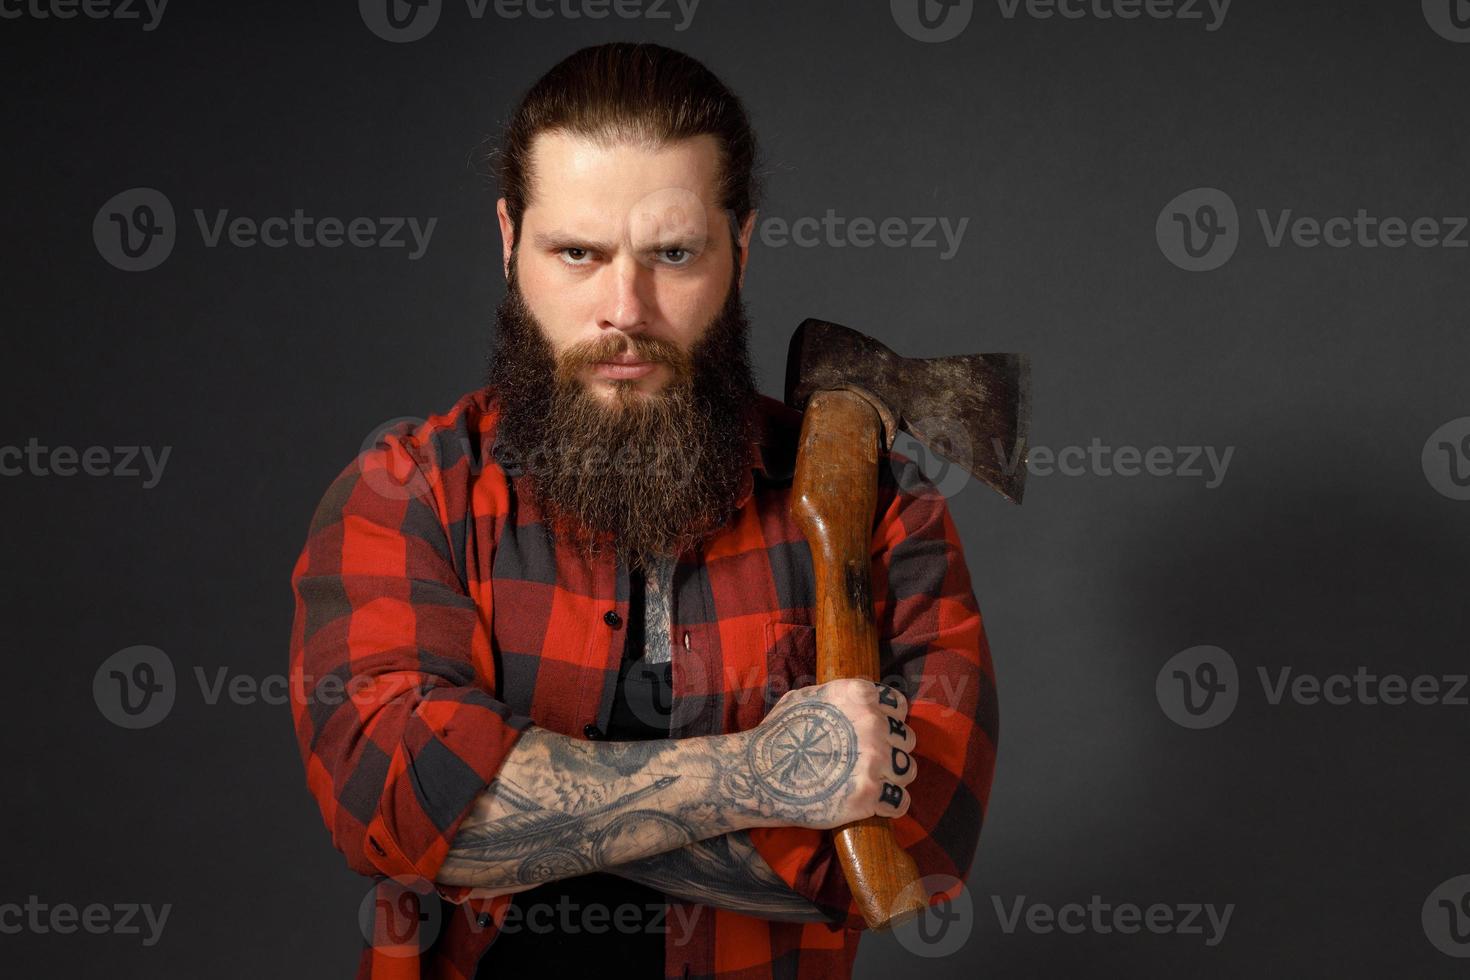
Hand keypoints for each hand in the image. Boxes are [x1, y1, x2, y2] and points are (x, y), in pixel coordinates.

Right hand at [741, 678, 917, 830]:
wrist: (757, 775)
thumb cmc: (777, 735)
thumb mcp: (807, 697)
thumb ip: (840, 697)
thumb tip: (861, 701)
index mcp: (859, 695)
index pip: (898, 706)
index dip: (889, 720)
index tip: (878, 733)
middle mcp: (872, 724)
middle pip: (906, 738)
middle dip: (893, 749)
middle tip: (872, 762)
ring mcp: (873, 760)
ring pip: (907, 770)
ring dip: (894, 777)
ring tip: (874, 783)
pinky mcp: (869, 795)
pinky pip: (900, 802)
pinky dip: (891, 805)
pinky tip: (876, 804)